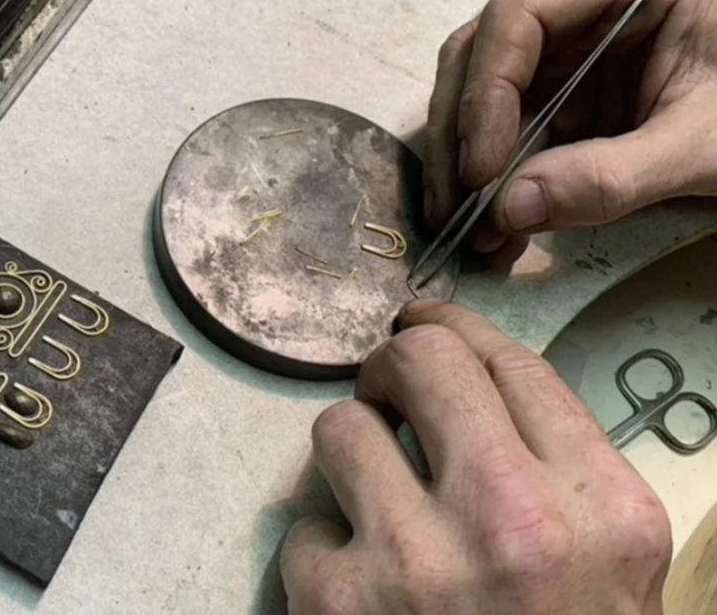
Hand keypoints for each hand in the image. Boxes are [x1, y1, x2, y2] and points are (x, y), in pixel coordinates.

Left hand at [280, 301, 671, 613]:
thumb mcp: (608, 565)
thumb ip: (556, 469)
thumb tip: (467, 383)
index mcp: (600, 508)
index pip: (512, 364)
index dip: (456, 327)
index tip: (425, 323)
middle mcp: (514, 521)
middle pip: (422, 362)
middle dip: (391, 365)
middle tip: (384, 392)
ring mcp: (418, 562)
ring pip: (340, 428)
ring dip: (349, 456)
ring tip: (372, 503)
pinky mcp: (337, 604)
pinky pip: (301, 526)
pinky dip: (322, 552)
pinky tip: (356, 591)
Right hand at [425, 0, 716, 267]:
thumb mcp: (701, 145)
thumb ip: (613, 177)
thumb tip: (510, 210)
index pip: (520, 18)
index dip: (486, 96)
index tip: (481, 172)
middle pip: (482, 53)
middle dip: (460, 137)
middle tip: (455, 210)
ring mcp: (566, 39)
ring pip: (477, 90)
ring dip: (462, 162)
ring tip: (468, 228)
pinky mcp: (559, 82)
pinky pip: (503, 124)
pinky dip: (490, 176)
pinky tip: (492, 222)